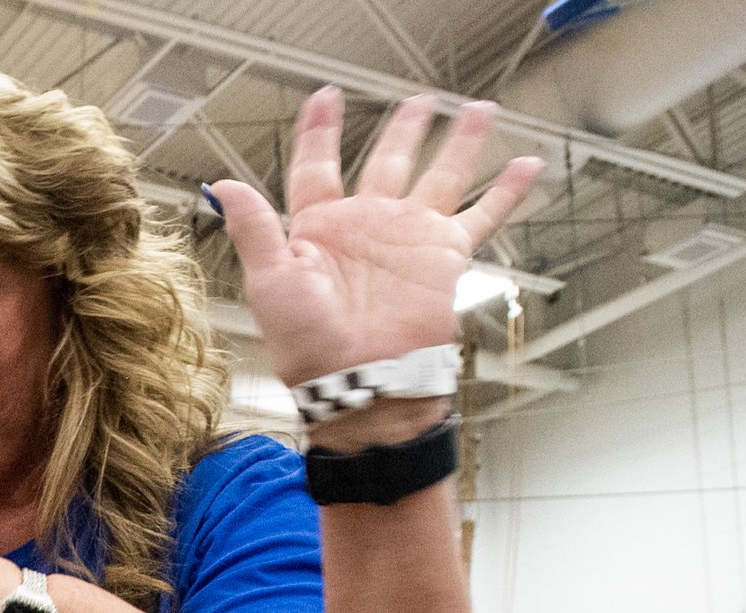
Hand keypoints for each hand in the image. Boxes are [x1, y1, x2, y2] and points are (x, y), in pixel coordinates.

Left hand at [209, 90, 542, 390]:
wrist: (359, 381)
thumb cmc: (308, 345)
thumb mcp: (270, 281)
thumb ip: (254, 228)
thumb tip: (221, 186)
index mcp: (320, 229)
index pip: (318, 167)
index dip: (320, 132)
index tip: (326, 98)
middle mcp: (367, 226)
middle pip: (388, 161)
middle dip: (404, 129)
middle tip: (419, 101)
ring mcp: (409, 237)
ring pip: (441, 175)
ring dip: (460, 142)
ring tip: (477, 109)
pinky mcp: (445, 255)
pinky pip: (483, 215)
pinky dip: (506, 191)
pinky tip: (525, 164)